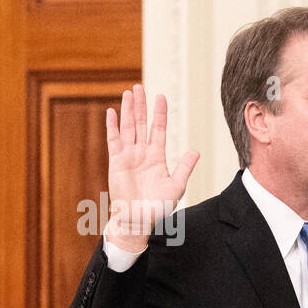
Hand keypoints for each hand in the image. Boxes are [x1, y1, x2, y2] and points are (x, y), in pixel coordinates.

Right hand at [104, 84, 199, 251]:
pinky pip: (114, 140)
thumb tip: (195, 152)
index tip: (161, 97)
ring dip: (127, 110)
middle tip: (140, 87)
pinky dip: (112, 126)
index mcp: (157, 157)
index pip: (158, 129)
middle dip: (141, 105)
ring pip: (128, 128)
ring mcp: (128, 156)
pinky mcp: (116, 162)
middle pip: (141, 123)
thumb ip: (184, 168)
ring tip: (128, 93)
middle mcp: (142, 153)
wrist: (138, 220)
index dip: (159, 114)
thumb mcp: (176, 186)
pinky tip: (111, 112)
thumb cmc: (158, 207)